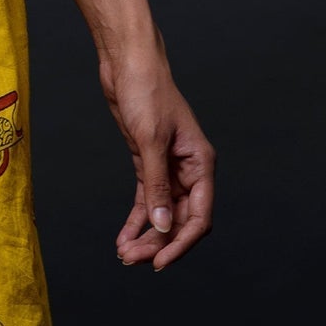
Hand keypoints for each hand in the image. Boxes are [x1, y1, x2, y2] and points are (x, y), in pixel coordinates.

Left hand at [100, 42, 214, 269]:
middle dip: (158, 243)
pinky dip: (137, 219)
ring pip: (161, 213)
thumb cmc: (146, 92)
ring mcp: (167, 167)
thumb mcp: (150, 140)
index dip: (181, 243)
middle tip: (132, 260)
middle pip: (178, 219)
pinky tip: (124, 237)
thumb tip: (161, 225)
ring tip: (125, 254)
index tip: (160, 262)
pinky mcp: (147, 162)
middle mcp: (188, 170)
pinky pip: (146, 200)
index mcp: (200, 163)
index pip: (199, 216)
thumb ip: (156, 184)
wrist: (127, 63)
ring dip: (146, 235)